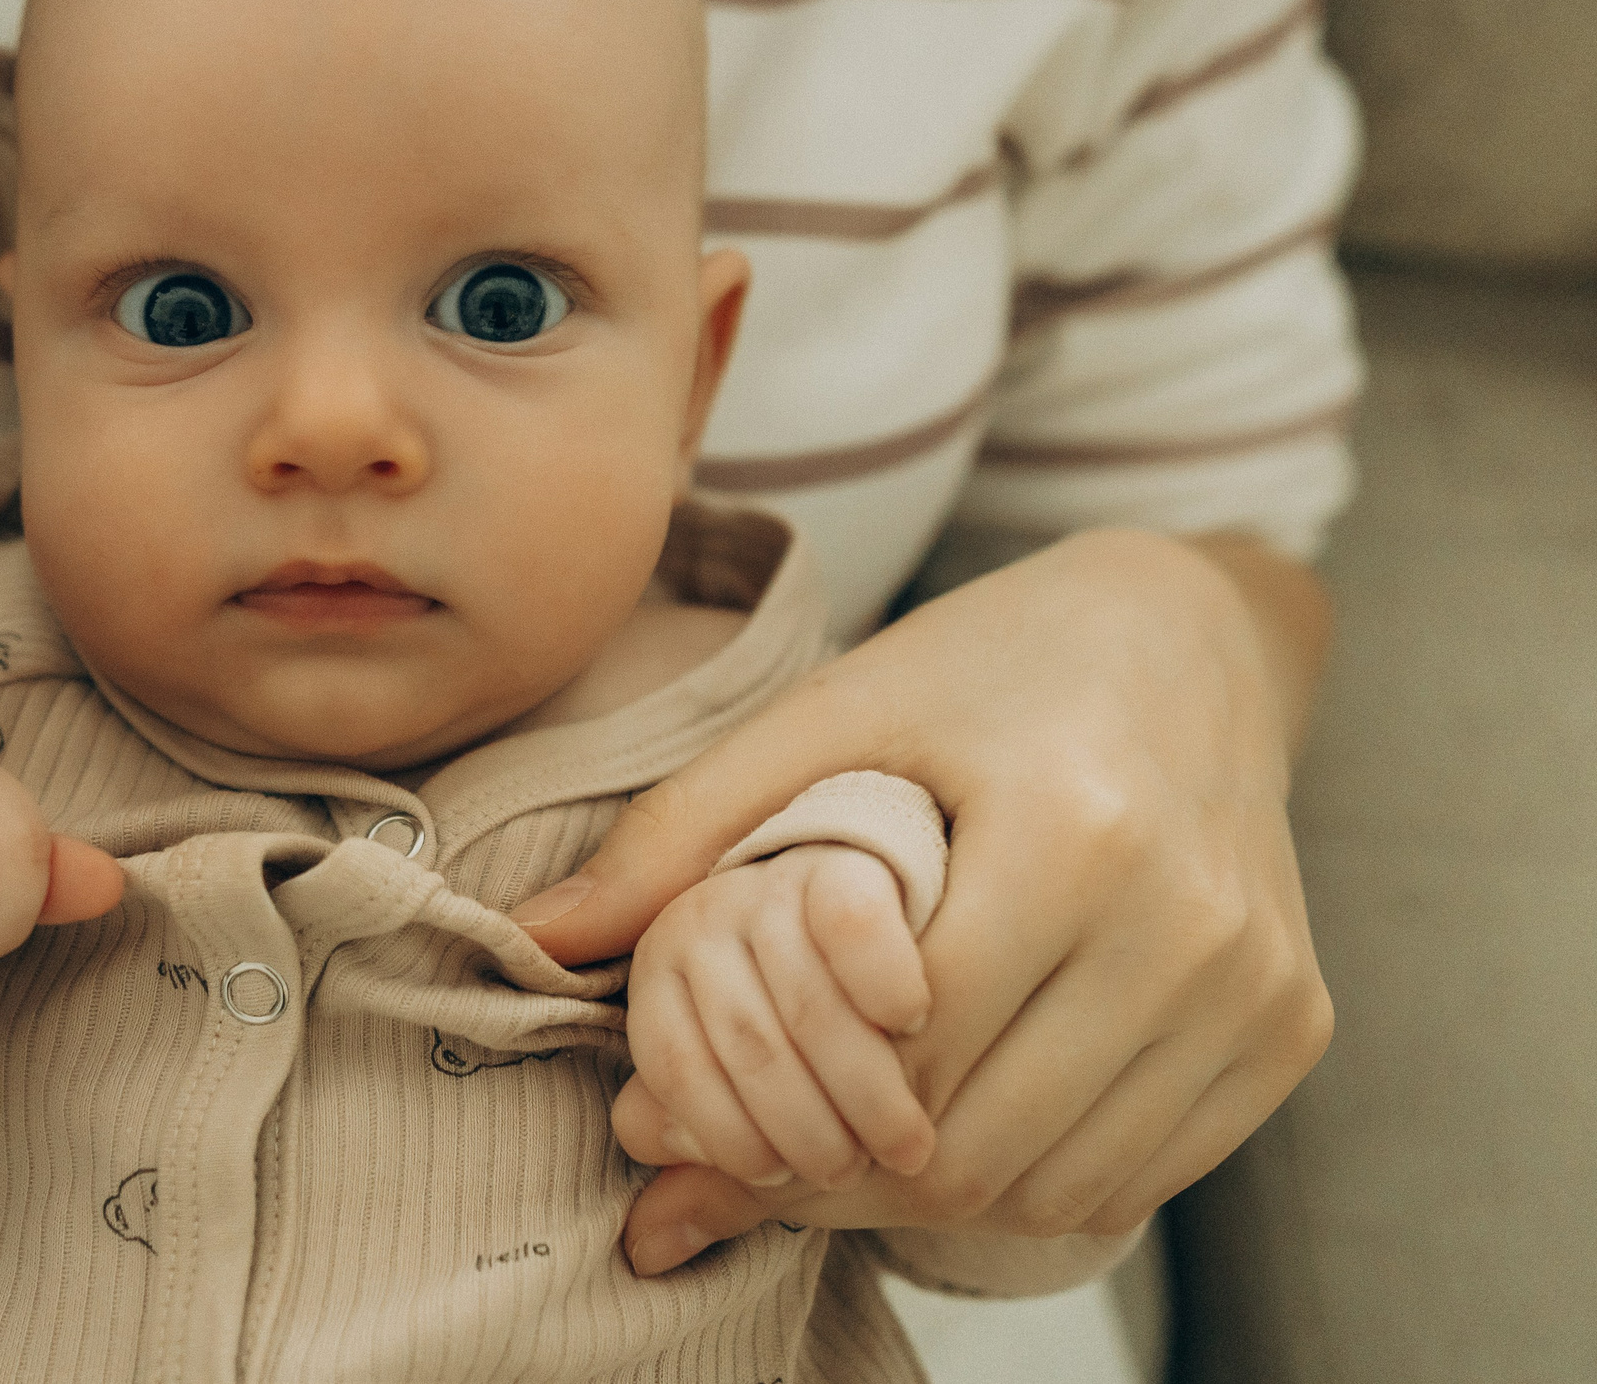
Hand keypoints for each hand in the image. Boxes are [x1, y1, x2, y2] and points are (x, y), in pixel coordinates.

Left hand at [509, 528, 1332, 1273]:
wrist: (1189, 633)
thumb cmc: (984, 669)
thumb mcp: (825, 715)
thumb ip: (683, 830)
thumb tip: (535, 937)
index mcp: (1074, 832)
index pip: (910, 1052)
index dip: (793, 1102)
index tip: (712, 1111)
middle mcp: (1190, 919)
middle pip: (983, 1140)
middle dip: (845, 1170)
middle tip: (753, 1157)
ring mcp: (1257, 983)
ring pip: (1062, 1180)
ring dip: (934, 1195)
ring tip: (839, 1144)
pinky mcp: (1291, 1025)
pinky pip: (1143, 1172)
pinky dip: (1034, 1181)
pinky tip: (954, 1129)